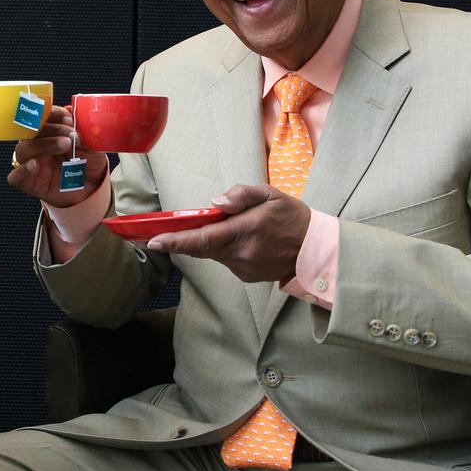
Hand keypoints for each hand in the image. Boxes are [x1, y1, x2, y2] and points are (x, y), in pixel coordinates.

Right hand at [8, 105, 109, 207]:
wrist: (92, 188)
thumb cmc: (89, 163)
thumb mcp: (92, 144)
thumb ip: (85, 131)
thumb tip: (78, 119)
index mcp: (50, 130)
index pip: (43, 116)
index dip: (53, 114)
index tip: (69, 118)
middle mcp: (38, 144)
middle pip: (32, 130)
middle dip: (53, 129)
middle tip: (72, 136)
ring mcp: (32, 162)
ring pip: (23, 149)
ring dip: (42, 145)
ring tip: (64, 146)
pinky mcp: (29, 182)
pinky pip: (16, 175)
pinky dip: (23, 169)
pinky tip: (35, 165)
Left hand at [145, 184, 310, 283]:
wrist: (317, 250)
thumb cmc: (292, 217)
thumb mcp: (271, 195)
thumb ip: (242, 195)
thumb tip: (216, 202)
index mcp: (245, 231)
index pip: (202, 238)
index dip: (175, 241)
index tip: (153, 242)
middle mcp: (241, 254)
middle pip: (201, 247)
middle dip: (182, 239)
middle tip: (165, 230)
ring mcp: (243, 268)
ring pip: (212, 252)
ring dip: (209, 240)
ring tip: (227, 226)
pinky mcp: (246, 275)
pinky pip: (225, 259)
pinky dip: (223, 248)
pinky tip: (239, 239)